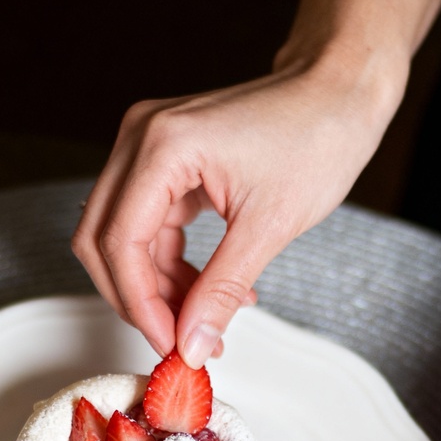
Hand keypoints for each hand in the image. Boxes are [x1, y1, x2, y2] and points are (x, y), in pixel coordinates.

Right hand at [72, 62, 397, 364]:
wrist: (338, 95)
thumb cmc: (316, 139)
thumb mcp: (270, 227)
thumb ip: (222, 291)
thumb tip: (192, 345)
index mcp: (163, 146)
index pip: (119, 242)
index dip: (140, 304)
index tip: (172, 346)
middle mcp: (142, 138)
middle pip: (102, 240)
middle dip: (138, 300)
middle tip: (180, 341)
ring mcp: (150, 147)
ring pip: (124, 239)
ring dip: (158, 288)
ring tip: (208, 320)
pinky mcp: (166, 161)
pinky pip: (150, 227)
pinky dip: (172, 267)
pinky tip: (211, 290)